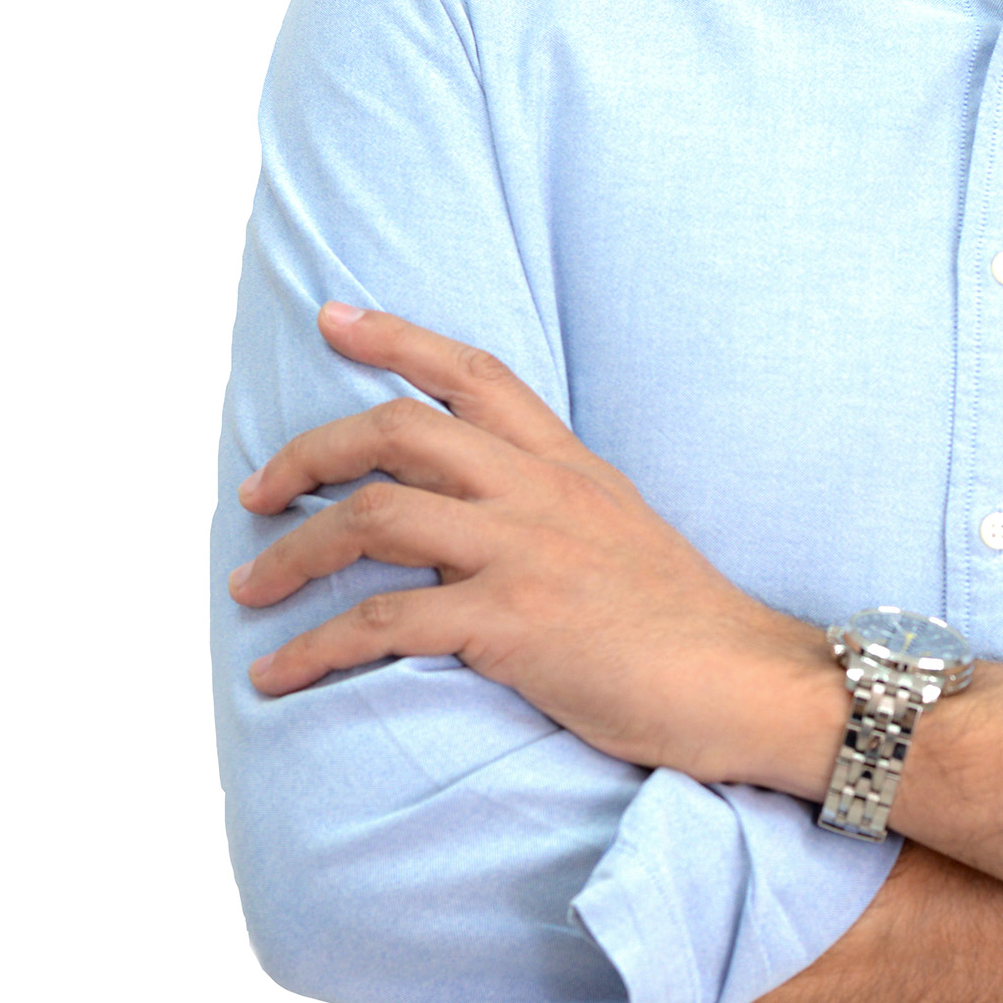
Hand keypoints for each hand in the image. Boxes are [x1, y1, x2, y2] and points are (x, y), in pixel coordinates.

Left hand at [228, 304, 844, 786]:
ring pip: (374, 516)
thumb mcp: (623, 533)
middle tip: (257, 491)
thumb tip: (477, 519)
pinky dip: (314, 648)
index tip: (332, 317)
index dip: (396, 337)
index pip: (476, 373)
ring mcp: (525, 552)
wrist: (751, 685)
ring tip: (251, 587)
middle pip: (399, 429)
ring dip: (292, 553)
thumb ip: (553, 507)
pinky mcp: (512, 623)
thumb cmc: (686, 628)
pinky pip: (382, 622)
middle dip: (309, 453)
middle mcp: (540, 492)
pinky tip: (278, 675)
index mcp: (568, 466)